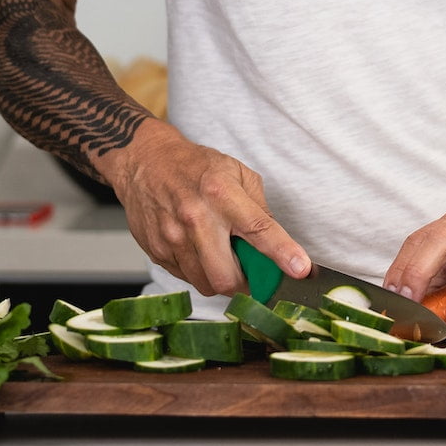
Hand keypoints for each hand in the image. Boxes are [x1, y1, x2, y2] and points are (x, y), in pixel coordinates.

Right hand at [97, 120, 309, 296]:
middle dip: (245, 284)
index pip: (259, 229)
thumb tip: (281, 244)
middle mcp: (196, 218)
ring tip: (221, 254)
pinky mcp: (156, 252)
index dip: (283, 252)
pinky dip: (199, 272)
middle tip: (250, 271)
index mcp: (222, 194)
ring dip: (221, 279)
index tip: (301, 270)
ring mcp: (172, 238)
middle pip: (226, 277)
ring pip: (205, 284)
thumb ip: (260, 209)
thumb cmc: (195, 166)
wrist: (144, 161)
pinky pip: (186, 278)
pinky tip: (199, 250)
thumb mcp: (236, 173)